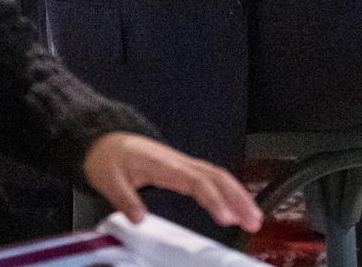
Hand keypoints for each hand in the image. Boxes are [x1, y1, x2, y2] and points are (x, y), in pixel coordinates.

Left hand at [81, 132, 262, 231]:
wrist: (107, 141)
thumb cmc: (111, 158)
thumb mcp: (110, 180)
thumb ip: (125, 199)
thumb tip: (139, 218)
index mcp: (164, 164)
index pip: (196, 181)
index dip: (214, 199)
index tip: (226, 217)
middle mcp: (179, 162)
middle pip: (217, 176)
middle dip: (239, 198)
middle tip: (253, 221)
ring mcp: (184, 164)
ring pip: (219, 176)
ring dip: (239, 195)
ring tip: (253, 217)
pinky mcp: (184, 169)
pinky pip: (212, 177)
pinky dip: (229, 190)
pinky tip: (237, 206)